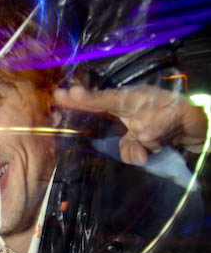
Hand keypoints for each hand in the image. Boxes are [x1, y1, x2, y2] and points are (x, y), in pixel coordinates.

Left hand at [54, 84, 206, 163]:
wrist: (192, 123)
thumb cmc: (160, 126)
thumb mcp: (138, 141)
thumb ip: (129, 149)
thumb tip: (138, 157)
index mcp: (125, 103)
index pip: (99, 102)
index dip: (80, 100)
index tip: (60, 95)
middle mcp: (136, 99)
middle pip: (112, 102)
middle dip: (95, 103)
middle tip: (86, 101)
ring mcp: (154, 101)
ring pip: (140, 131)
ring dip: (149, 141)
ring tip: (160, 137)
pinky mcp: (174, 109)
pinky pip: (159, 133)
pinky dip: (162, 140)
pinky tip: (169, 134)